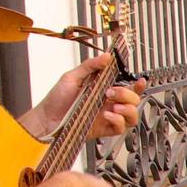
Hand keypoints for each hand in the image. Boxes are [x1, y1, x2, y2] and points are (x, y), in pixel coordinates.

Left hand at [31, 54, 146, 140]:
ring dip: (127, 109)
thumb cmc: (56, 100)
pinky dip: (118, 121)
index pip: (127, 87)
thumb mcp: (72, 77)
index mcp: (103, 90)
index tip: (139, 81)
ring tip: (113, 106)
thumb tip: (106, 56)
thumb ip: (90, 66)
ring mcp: (107, 117)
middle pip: (133, 101)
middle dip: (127, 94)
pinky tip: (107, 115)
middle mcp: (108, 104)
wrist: (47, 118)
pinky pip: (121, 128)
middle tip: (111, 92)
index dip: (137, 85)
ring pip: (132, 116)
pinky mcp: (104, 129)